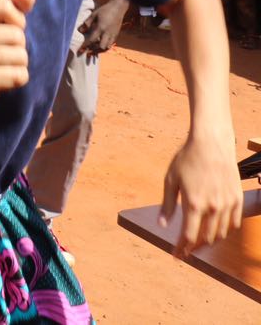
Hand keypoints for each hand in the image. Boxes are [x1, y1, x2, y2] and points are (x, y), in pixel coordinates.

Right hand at [0, 0, 35, 105]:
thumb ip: (14, 4)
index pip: (7, 7)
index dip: (16, 20)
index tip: (3, 28)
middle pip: (16, 34)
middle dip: (18, 45)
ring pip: (20, 55)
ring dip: (19, 63)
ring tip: (0, 65)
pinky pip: (17, 75)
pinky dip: (17, 78)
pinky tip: (1, 78)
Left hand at [78, 0, 126, 54]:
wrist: (118, 8)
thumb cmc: (104, 10)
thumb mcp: (93, 15)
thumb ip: (87, 23)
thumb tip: (80, 31)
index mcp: (101, 28)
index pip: (92, 40)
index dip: (85, 46)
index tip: (80, 51)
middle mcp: (108, 33)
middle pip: (101, 47)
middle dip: (94, 51)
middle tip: (87, 52)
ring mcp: (113, 34)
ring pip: (107, 47)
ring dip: (100, 50)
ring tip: (93, 52)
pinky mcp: (116, 34)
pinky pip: (111, 44)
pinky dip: (105, 47)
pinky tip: (100, 46)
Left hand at [160, 133, 243, 256]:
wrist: (211, 143)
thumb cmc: (186, 159)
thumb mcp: (170, 180)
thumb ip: (167, 205)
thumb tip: (162, 225)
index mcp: (194, 204)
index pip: (188, 236)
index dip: (181, 248)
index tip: (176, 255)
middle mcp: (213, 207)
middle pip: (206, 238)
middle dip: (194, 248)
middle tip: (186, 251)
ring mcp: (228, 204)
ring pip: (221, 233)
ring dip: (209, 241)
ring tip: (199, 243)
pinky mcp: (237, 199)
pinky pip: (233, 223)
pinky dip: (225, 231)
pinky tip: (216, 231)